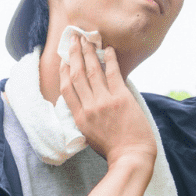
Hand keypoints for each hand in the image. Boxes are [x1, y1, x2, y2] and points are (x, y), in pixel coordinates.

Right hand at [59, 34, 156, 167]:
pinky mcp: (121, 98)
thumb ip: (85, 117)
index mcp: (79, 117)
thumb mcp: (90, 135)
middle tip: (73, 38)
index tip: (64, 60)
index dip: (64, 71)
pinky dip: (110, 59)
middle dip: (74, 54)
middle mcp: (89, 106)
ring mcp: (105, 101)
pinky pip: (114, 73)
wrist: (131, 157)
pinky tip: (108, 49)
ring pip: (93, 71)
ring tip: (87, 38)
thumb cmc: (113, 149)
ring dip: (89, 52)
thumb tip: (85, 101)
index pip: (67, 88)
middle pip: (77, 74)